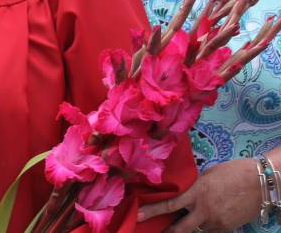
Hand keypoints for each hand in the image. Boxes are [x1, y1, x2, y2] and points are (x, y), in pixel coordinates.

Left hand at [137, 158, 260, 231]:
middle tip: (155, 232)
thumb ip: (193, 184)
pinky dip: (204, 228)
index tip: (138, 215)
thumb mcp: (207, 175)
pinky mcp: (227, 228)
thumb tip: (182, 189)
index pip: (170, 204)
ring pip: (195, 230)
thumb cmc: (233, 171)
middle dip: (166, 231)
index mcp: (196, 192)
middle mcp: (204, 209)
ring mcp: (216, 221)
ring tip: (178, 226)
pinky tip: (202, 223)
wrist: (260, 182)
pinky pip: (210, 231)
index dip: (152, 211)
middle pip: (180, 227)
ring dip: (186, 228)